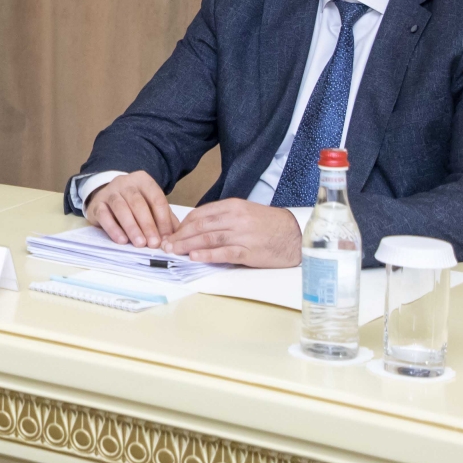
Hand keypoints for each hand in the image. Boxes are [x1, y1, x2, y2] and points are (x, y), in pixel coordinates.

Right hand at [83, 170, 177, 246]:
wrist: (106, 197)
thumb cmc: (134, 205)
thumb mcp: (151, 207)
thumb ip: (164, 219)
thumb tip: (175, 237)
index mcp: (144, 181)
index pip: (156, 199)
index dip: (163, 219)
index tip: (167, 238)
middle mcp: (126, 183)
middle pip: (138, 202)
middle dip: (147, 224)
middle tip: (153, 243)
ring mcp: (109, 192)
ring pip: (120, 207)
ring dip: (131, 227)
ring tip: (140, 243)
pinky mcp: (97, 203)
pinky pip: (104, 214)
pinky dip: (113, 228)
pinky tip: (122, 240)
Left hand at [161, 199, 302, 266]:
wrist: (296, 235)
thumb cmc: (269, 224)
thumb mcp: (245, 213)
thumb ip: (223, 218)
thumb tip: (198, 227)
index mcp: (233, 206)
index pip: (200, 214)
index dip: (183, 225)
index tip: (172, 233)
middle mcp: (236, 218)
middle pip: (200, 226)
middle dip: (180, 235)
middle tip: (166, 244)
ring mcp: (243, 234)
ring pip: (209, 238)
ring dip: (188, 245)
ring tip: (174, 251)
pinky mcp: (250, 251)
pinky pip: (225, 252)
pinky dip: (208, 254)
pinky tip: (195, 256)